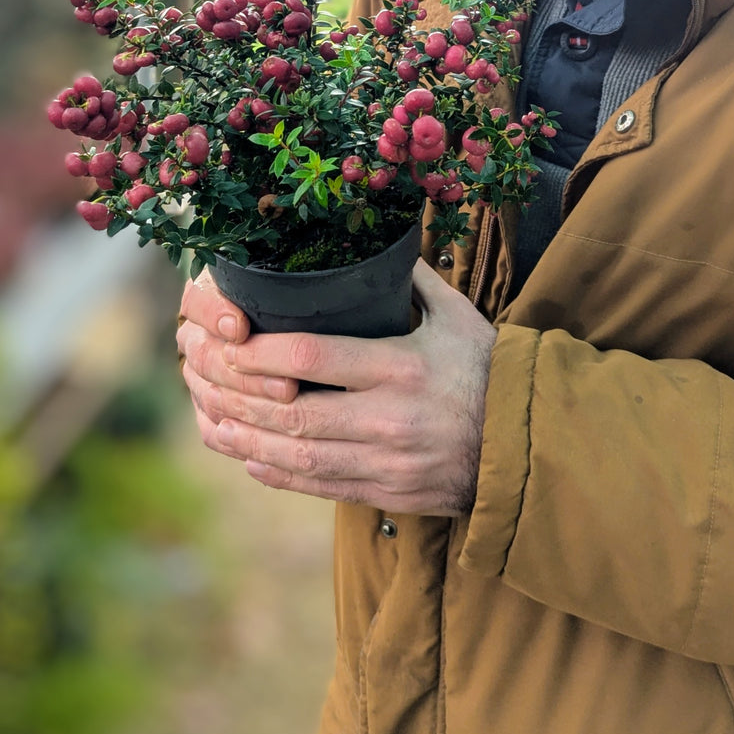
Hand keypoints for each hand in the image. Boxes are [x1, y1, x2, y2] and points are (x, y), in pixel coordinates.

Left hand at [176, 259, 495, 515]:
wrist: (530, 444)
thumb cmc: (489, 370)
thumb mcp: (458, 316)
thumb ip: (413, 281)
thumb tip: (379, 240)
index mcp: (401, 367)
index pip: (313, 358)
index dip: (260, 353)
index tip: (228, 339)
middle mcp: (388, 418)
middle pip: (292, 412)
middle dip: (238, 397)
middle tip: (203, 379)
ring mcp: (386, 462)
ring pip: (297, 456)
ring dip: (246, 439)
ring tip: (211, 420)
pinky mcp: (387, 493)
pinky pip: (320, 487)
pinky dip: (277, 473)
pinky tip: (248, 457)